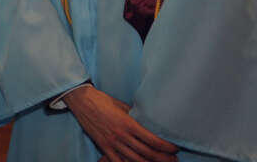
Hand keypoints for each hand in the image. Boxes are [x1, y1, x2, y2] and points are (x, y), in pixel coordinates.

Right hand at [63, 85, 178, 161]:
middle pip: (147, 153)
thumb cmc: (102, 100)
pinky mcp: (104, 147)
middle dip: (163, 158)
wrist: (81, 100)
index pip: (152, 140)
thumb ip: (135, 115)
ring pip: (135, 160)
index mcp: (128, 123)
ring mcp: (112, 143)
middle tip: (173, 159)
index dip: (166, 146)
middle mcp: (121, 135)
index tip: (174, 148)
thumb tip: (147, 121)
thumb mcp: (122, 105)